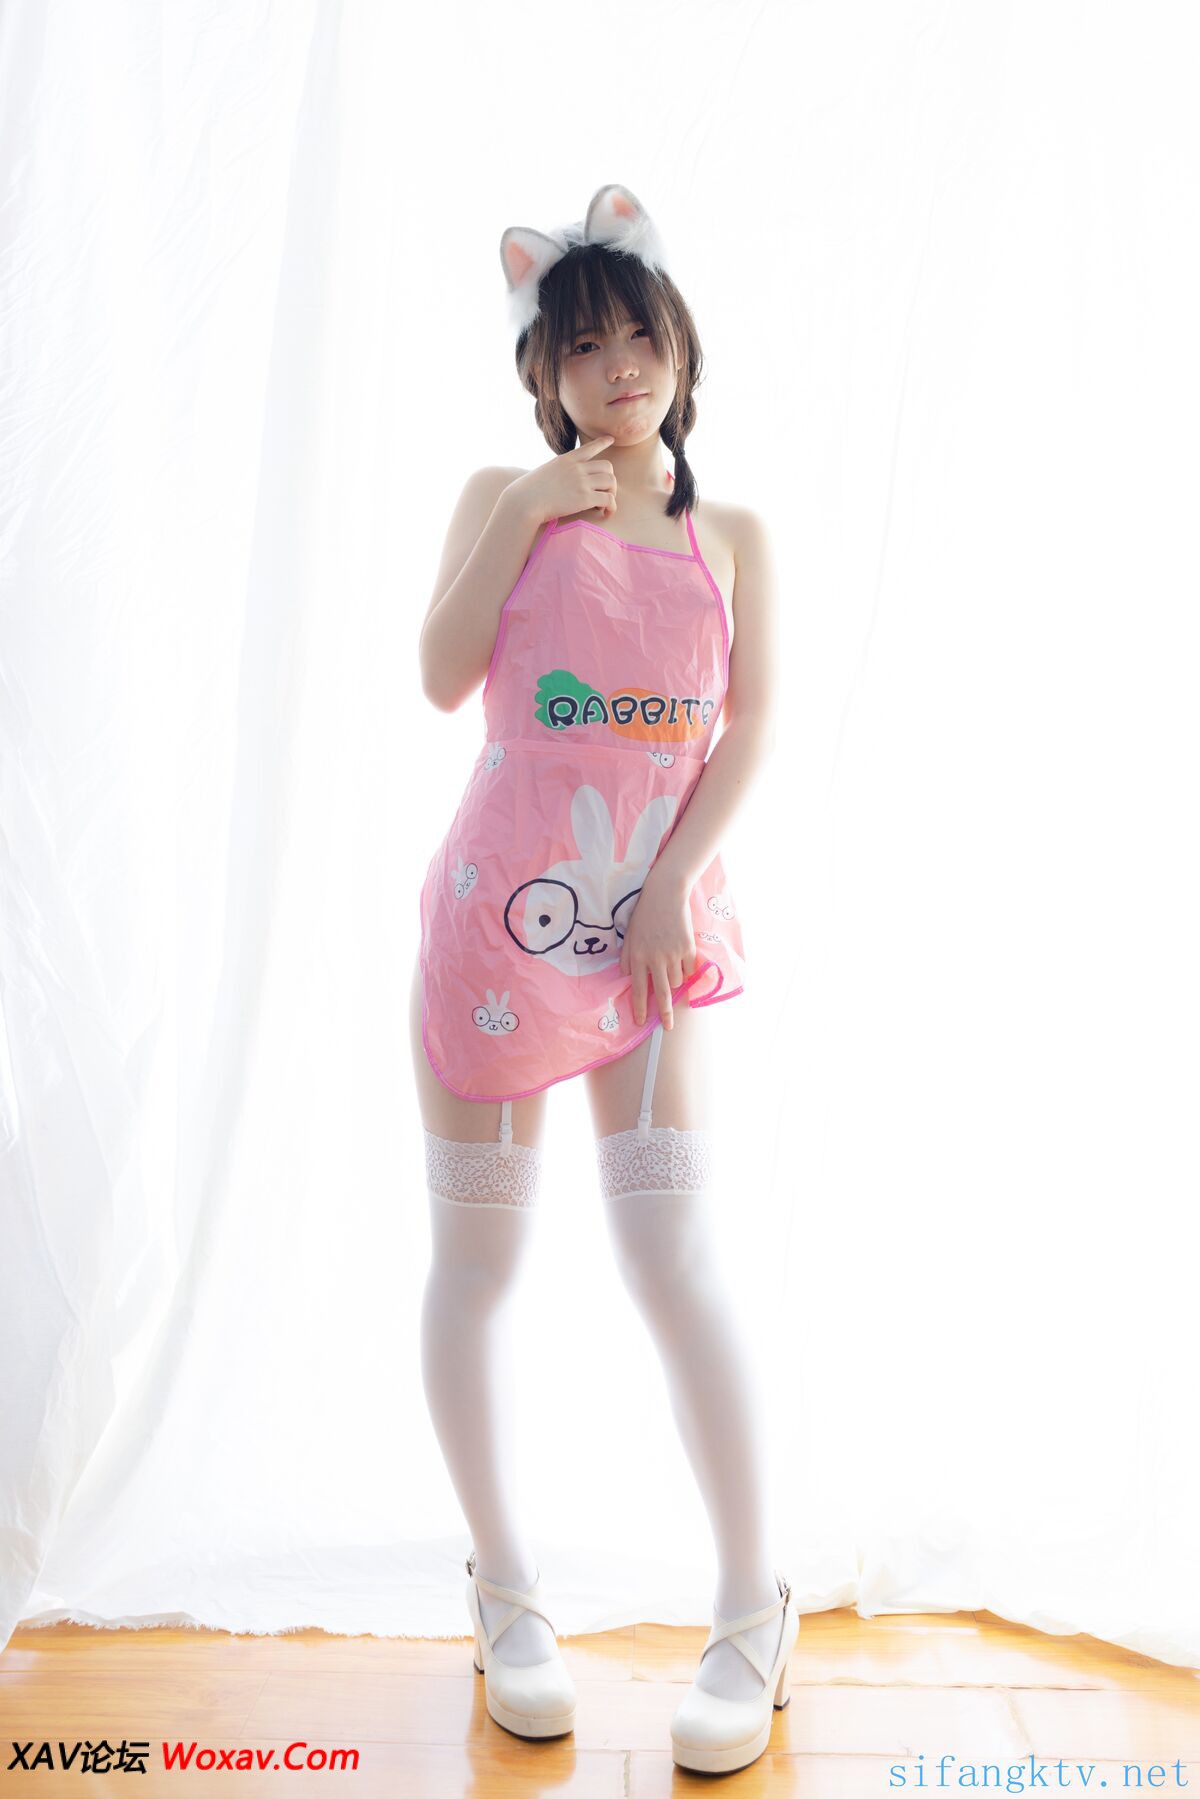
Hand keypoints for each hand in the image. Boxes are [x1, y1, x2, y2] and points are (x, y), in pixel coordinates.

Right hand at [508, 435, 616, 525]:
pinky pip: (608, 499)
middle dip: (609, 480)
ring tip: (603, 504)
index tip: (611, 439)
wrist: (524, 501)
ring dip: (611, 493)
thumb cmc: (528, 492)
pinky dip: (611, 507)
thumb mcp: (544, 472)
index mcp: (566, 460)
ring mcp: (582, 482)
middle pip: (607, 466)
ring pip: (611, 482)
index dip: (602, 443)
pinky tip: (605, 513)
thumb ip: (557, 472)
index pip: (589, 447)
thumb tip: (558, 479)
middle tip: (605, 492)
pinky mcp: (585, 498)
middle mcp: (577, 468)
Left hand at [619, 869, 696, 1028]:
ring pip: (676, 982)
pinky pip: (688, 970)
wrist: (665, 894)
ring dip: (673, 983)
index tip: (641, 1022)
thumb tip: (626, 976)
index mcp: (638, 956)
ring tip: (670, 970)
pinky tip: (681, 961)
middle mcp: (655, 958)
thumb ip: (627, 957)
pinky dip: (685, 971)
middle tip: (668, 1027)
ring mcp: (673, 954)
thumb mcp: (629, 935)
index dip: (639, 1008)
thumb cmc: (644, 915)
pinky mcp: (688, 948)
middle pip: (662, 993)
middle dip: (664, 1014)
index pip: (638, 989)